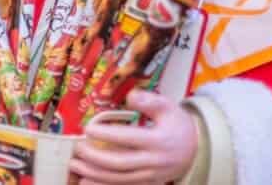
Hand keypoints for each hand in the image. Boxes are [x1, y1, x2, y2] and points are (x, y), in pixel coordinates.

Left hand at [69, 90, 198, 184]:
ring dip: (94, 173)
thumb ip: (150, 100)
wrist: (196, 150)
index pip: (128, 138)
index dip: (106, 134)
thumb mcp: (169, 107)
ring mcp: (150, 175)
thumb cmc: (178, 126)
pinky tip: (85, 181)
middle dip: (95, 157)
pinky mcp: (147, 183)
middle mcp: (153, 161)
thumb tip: (130, 96)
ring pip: (119, 178)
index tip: (88, 128)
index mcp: (158, 140)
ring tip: (75, 165)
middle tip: (78, 148)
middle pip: (120, 162)